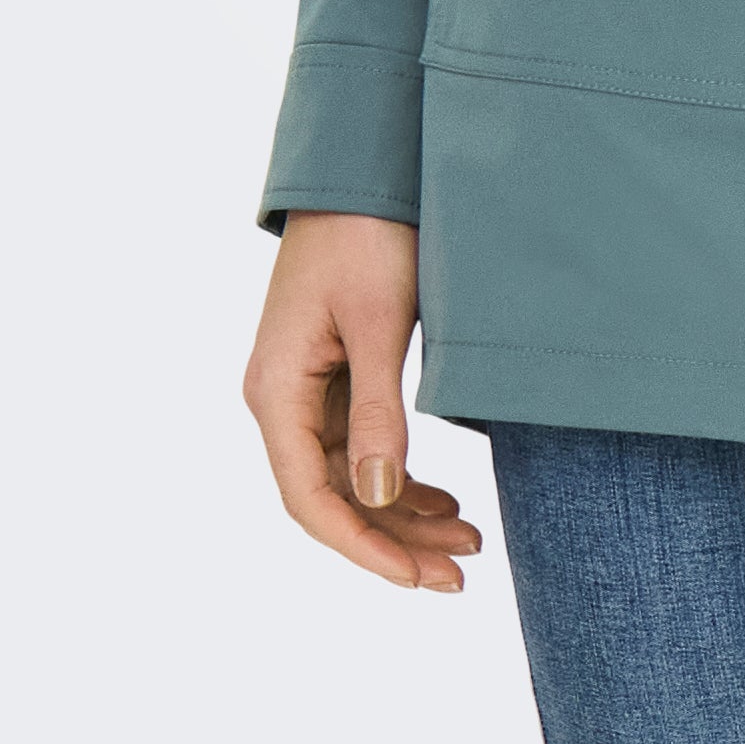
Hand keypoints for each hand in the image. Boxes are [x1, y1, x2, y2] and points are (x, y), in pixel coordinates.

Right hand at [242, 211, 480, 590]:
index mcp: (276, 391)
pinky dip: (401, 475)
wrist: (362, 164)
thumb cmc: (368, 232)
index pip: (311, 499)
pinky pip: (360, 445)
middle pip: (332, 497)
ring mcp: (306, 387)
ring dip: (404, 513)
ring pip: (351, 477)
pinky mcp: (334, 373)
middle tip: (461, 574)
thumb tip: (379, 495)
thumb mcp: (380, 323)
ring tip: (468, 542)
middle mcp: (281, 398)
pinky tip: (444, 500)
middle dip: (394, 541)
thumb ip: (378, 412)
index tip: (419, 579)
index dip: (364, 547)